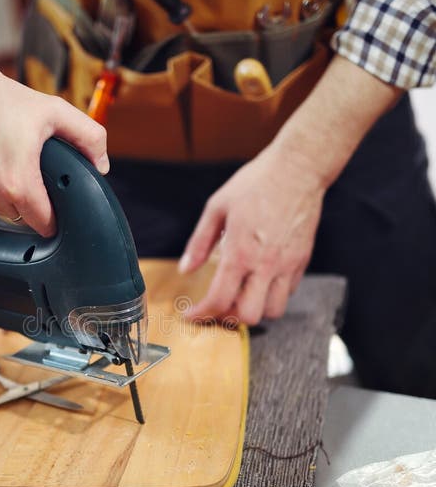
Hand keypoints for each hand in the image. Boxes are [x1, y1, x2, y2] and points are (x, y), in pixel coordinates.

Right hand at [0, 0, 108, 235]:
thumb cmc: (1, 98)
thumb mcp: (55, 111)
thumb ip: (89, 137)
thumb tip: (102, 166)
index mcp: (18, 184)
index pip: (45, 224)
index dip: (54, 218)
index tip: (56, 208)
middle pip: (21, 217)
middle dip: (29, 200)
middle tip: (28, 168)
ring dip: (4, 195)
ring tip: (4, 160)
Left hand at [178, 148, 325, 323]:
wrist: (298, 169)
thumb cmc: (256, 183)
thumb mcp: (217, 207)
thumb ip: (200, 242)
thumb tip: (185, 268)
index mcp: (239, 253)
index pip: (219, 300)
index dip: (201, 315)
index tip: (192, 314)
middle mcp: (265, 265)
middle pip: (248, 316)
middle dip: (230, 317)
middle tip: (218, 305)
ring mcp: (287, 266)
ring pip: (273, 311)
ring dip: (255, 309)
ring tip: (241, 296)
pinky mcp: (302, 261)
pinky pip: (288, 293)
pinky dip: (272, 295)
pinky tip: (260, 280)